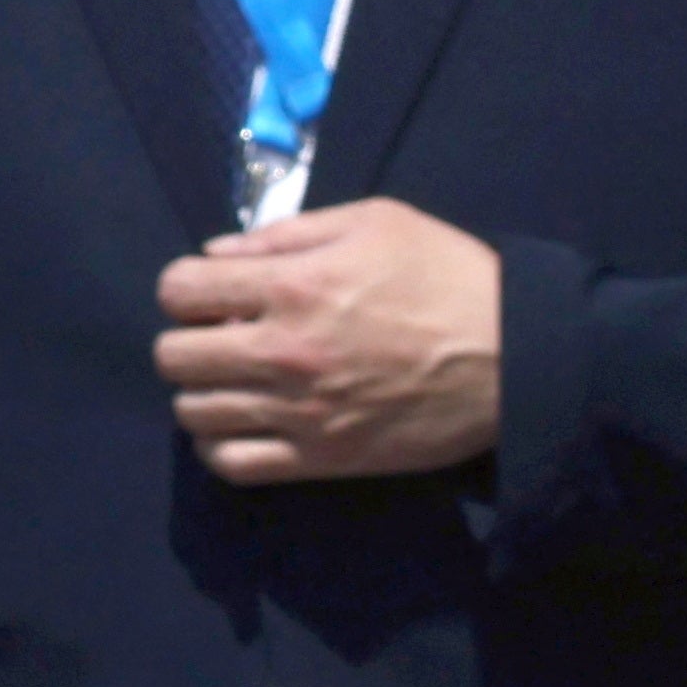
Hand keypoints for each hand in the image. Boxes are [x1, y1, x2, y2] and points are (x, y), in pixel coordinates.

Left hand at [156, 198, 501, 480]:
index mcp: (292, 285)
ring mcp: (297, 412)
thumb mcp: (376, 221)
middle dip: (188, 339)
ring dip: (203, 392)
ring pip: (194, 413)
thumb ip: (288, 231)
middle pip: (172, 356)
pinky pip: (232, 465)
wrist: (514, 357)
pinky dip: (222, 446)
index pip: (178, 290)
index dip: (187, 287)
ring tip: (236, 382)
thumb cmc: (449, 276)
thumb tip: (220, 253)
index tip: (213, 293)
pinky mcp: (320, 460)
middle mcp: (281, 352)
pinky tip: (244, 425)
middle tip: (223, 338)